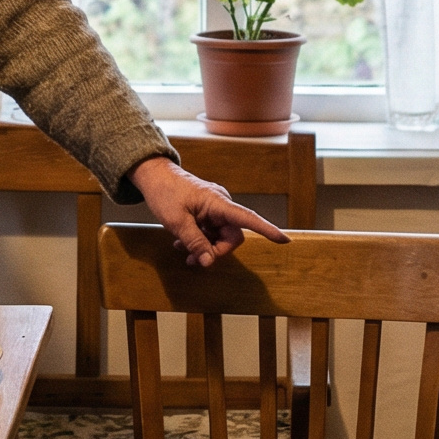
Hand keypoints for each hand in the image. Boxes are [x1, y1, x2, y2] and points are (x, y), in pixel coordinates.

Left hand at [129, 158, 289, 267]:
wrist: (154, 176)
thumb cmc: (165, 193)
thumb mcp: (176, 221)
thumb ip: (195, 242)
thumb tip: (209, 262)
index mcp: (218, 203)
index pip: (248, 218)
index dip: (267, 230)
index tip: (284, 240)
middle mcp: (221, 205)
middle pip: (232, 236)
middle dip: (216, 251)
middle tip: (192, 259)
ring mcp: (214, 209)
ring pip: (220, 237)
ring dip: (204, 248)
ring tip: (182, 251)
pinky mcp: (207, 212)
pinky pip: (211, 232)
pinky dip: (199, 241)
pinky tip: (182, 244)